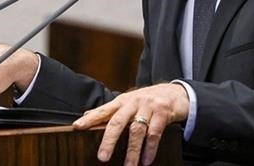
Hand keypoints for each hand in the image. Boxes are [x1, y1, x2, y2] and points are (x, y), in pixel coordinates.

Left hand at [72, 83, 188, 165]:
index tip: (77, 127)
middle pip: (118, 122)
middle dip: (109, 140)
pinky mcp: (163, 113)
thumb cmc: (148, 100)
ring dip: (132, 151)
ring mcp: (148, 107)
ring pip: (137, 131)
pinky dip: (150, 149)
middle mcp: (133, 102)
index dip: (90, 118)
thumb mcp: (128, 102)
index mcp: (122, 101)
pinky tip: (146, 161)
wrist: (176, 93)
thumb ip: (110, 110)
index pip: (103, 110)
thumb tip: (87, 116)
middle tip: (102, 157)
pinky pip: (155, 134)